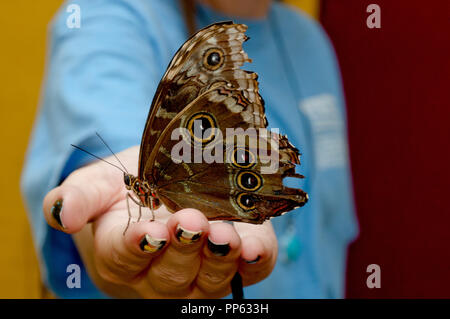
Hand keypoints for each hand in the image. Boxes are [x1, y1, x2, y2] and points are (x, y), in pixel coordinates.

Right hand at [43, 146, 277, 297]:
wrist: (162, 189)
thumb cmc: (127, 190)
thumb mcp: (99, 184)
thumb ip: (79, 197)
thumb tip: (62, 214)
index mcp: (122, 254)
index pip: (125, 258)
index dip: (138, 247)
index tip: (149, 232)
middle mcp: (160, 273)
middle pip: (171, 274)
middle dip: (183, 250)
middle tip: (190, 222)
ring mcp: (200, 273)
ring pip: (208, 280)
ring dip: (218, 260)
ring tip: (225, 235)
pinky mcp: (236, 261)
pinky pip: (248, 273)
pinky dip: (254, 263)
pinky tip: (255, 248)